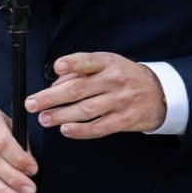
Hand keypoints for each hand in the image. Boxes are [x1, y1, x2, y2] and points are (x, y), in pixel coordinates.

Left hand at [24, 52, 165, 138]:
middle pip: (79, 89)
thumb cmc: (125, 77)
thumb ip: (81, 72)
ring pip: (85, 110)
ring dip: (61, 115)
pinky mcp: (123, 120)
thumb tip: (56, 83)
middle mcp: (113, 81)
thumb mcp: (107, 64)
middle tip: (33, 103)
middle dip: (51, 97)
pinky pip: (98, 128)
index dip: (72, 64)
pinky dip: (80, 130)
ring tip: (44, 118)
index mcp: (107, 63)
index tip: (56, 67)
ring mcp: (119, 101)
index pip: (87, 61)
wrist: (158, 93)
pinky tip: (66, 129)